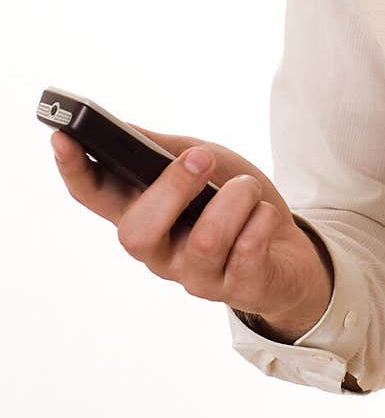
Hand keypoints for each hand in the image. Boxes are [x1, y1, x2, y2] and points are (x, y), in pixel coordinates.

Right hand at [50, 121, 332, 335]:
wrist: (290, 249)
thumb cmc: (233, 201)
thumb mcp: (201, 164)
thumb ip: (163, 151)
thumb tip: (119, 127)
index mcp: (142, 214)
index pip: (93, 197)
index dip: (73, 170)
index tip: (63, 136)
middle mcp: (160, 253)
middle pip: (136, 234)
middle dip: (171, 189)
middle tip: (202, 158)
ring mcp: (196, 277)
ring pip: (204, 242)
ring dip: (234, 201)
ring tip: (246, 187)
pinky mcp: (239, 290)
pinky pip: (247, 253)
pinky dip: (262, 220)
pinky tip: (265, 215)